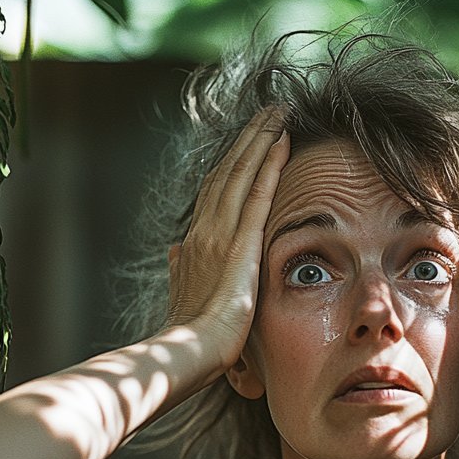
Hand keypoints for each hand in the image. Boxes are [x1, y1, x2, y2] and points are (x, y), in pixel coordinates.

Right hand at [168, 106, 288, 371]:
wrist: (189, 349)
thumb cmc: (191, 335)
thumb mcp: (184, 295)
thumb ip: (181, 269)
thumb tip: (176, 252)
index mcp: (195, 241)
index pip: (217, 191)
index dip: (234, 162)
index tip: (250, 139)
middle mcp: (205, 229)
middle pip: (229, 170)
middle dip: (249, 137)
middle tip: (270, 108)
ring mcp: (220, 233)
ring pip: (241, 173)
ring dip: (260, 138)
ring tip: (278, 111)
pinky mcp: (240, 243)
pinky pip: (257, 195)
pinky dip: (269, 165)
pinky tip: (283, 142)